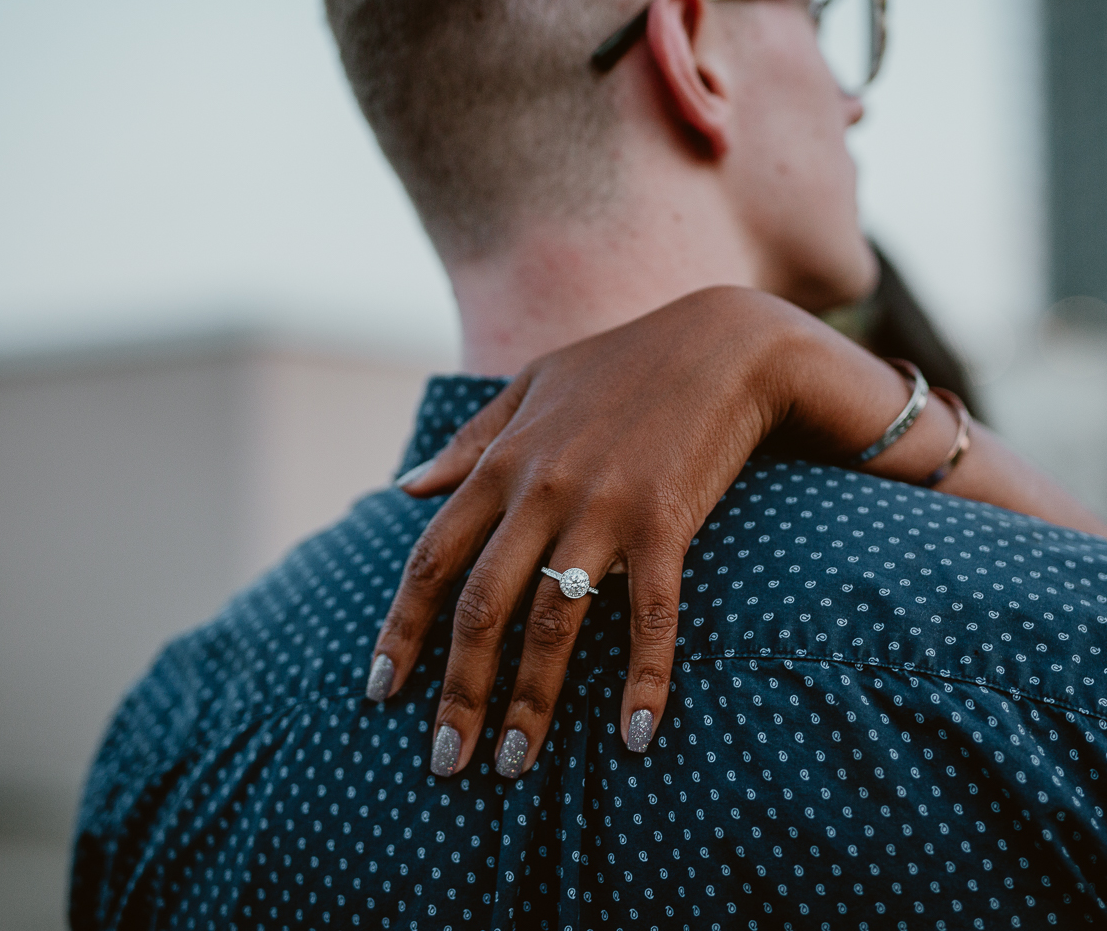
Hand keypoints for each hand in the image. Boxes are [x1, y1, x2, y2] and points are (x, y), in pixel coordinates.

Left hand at [367, 285, 1106, 778]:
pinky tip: (633, 736)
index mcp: (500, 463)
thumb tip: (403, 488)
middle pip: (480, 609)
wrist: (725, 340)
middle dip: (458, 694)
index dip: (401, 633)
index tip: (381, 692)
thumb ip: (466, 442)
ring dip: (531, 703)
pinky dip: (643, 679)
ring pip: (552, 624)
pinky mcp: (666, 522)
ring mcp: (602, 508)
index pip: (430, 562)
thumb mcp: (531, 387)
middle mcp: (540, 491)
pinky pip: (649, 616)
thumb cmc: (623, 364)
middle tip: (445, 763)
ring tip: (515, 767)